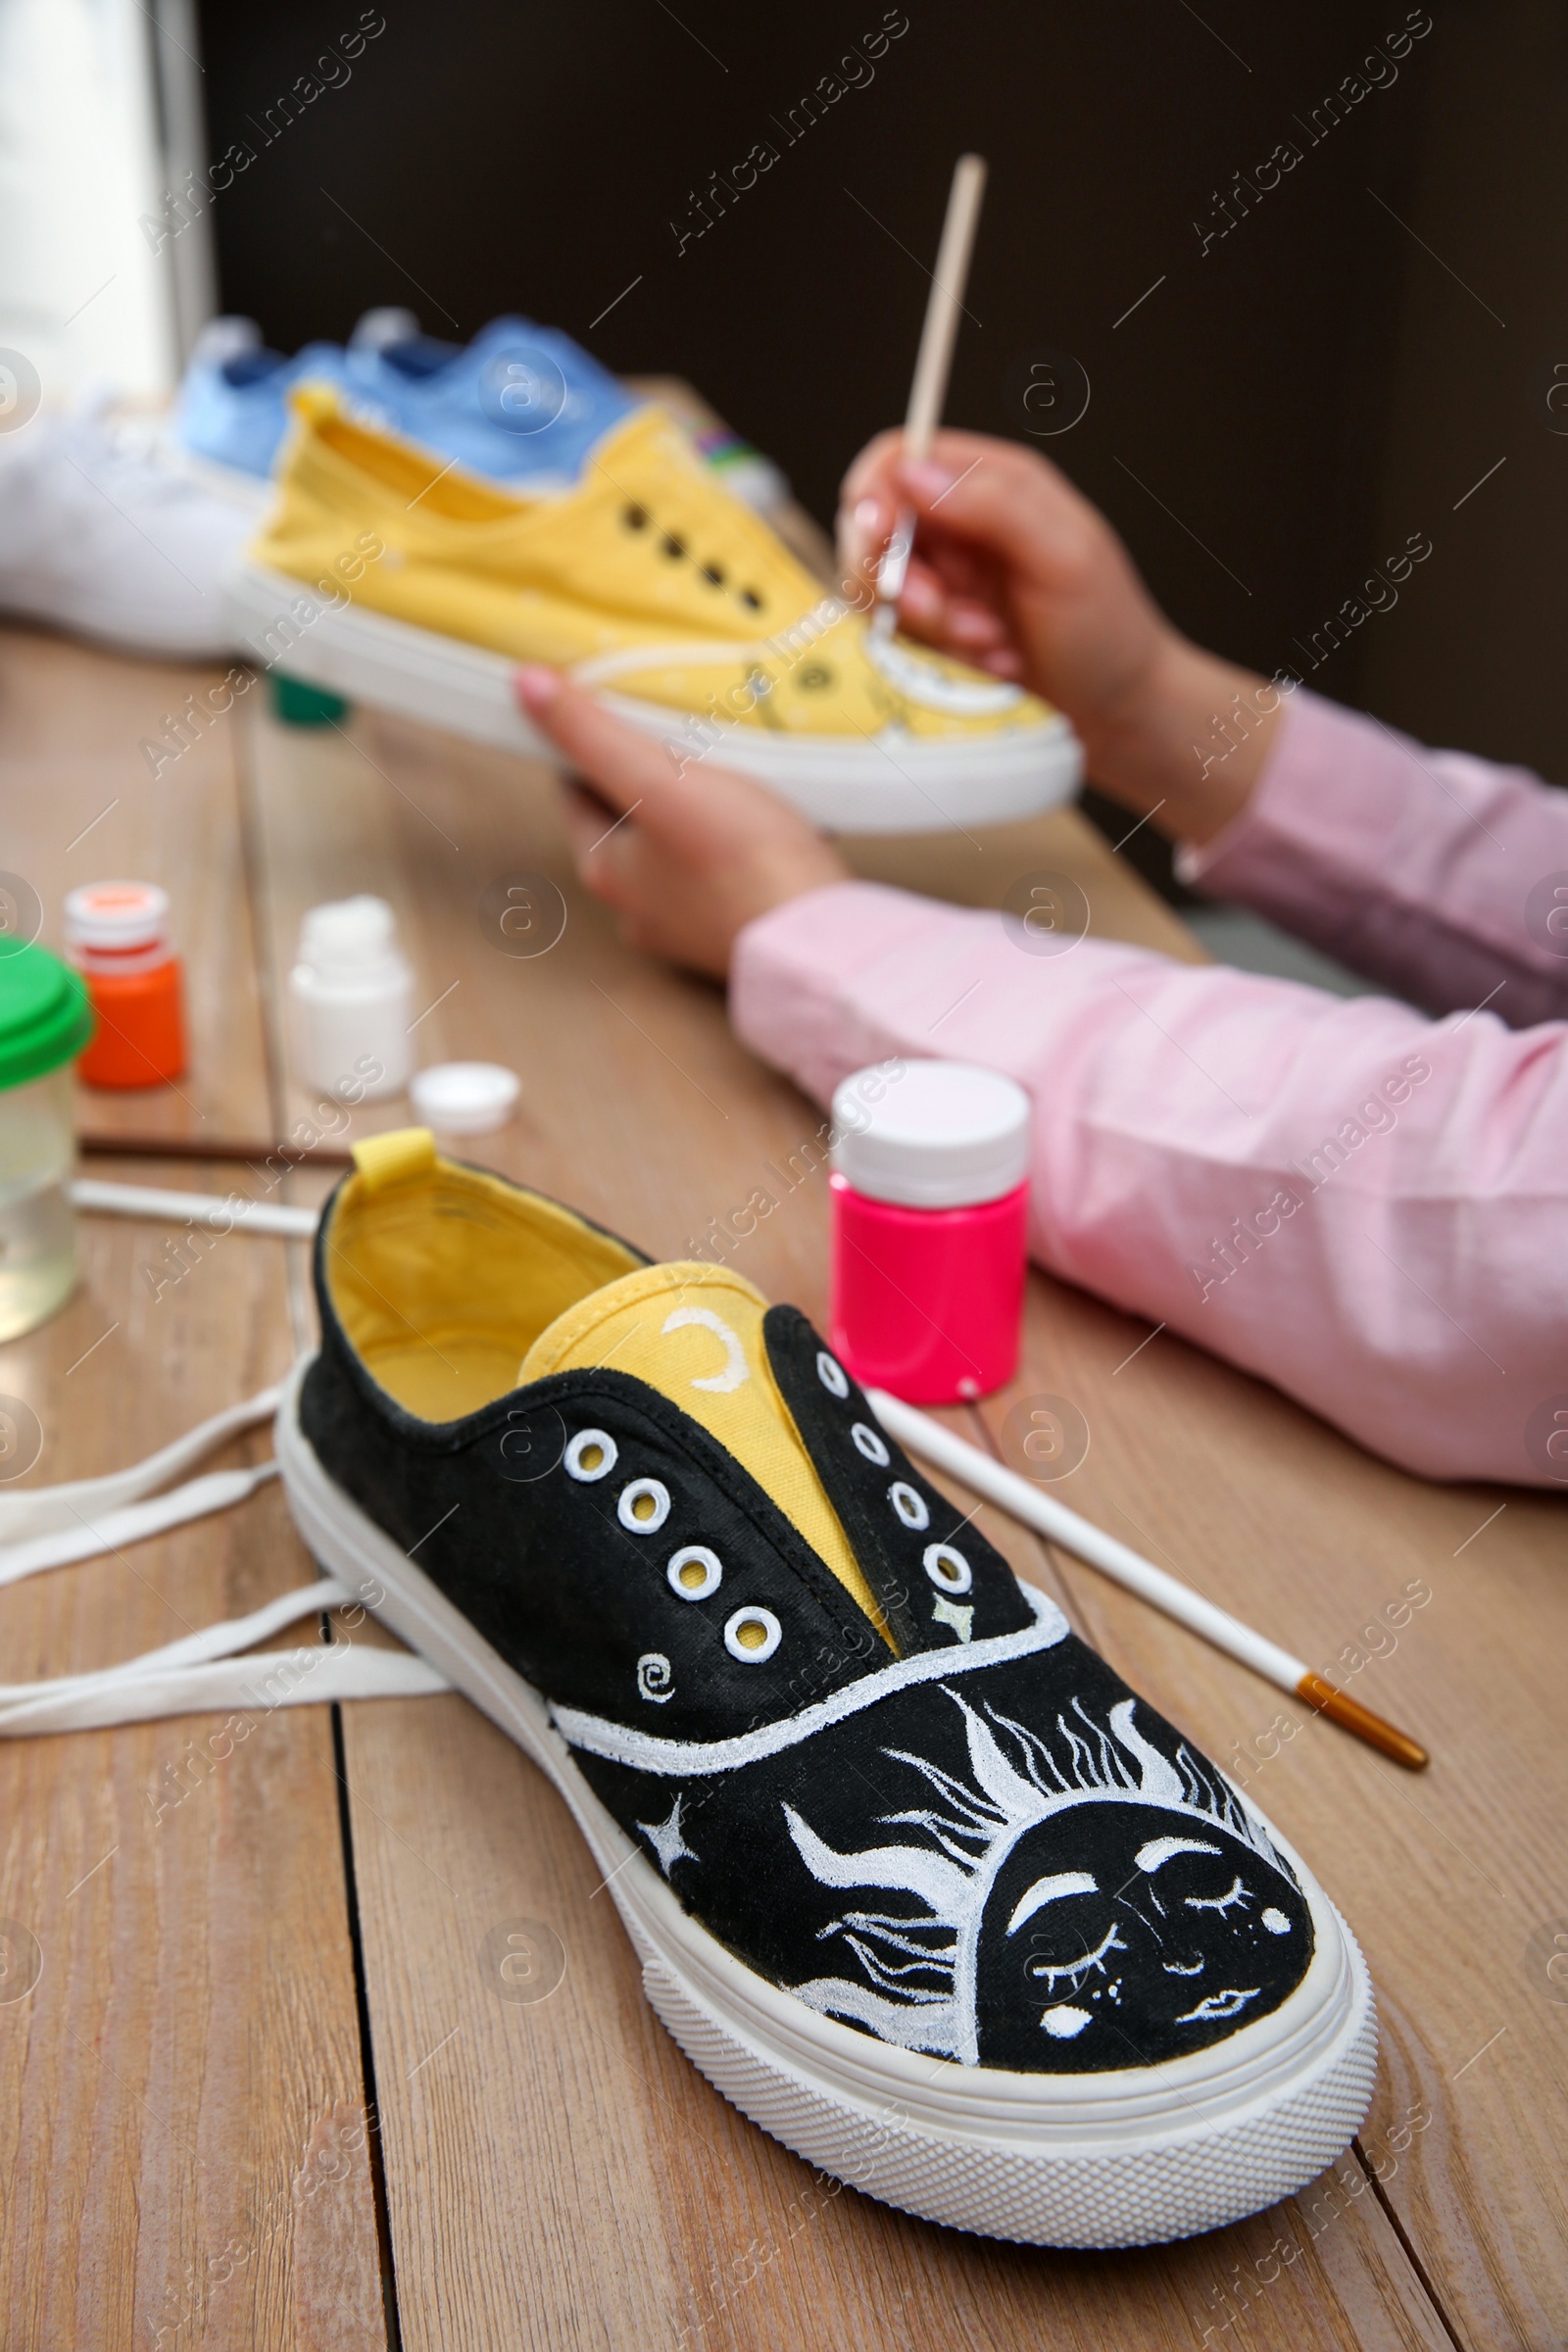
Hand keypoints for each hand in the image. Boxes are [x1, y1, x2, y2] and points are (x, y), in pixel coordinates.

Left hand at [515, 668, 849, 977]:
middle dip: (646, 775)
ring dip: (691, 810)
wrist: (820, 941)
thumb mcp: (659, 782)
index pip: (576, 790)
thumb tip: (526, 686)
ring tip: (722, 769)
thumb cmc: (743, 863)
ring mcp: (687, 924)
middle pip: (627, 820)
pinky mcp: (735, 928)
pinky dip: (728, 843)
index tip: (610, 705)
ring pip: (673, 848)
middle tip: (676, 730)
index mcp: (606, 870)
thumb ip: (593, 735)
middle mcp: (637, 906)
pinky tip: (756, 823)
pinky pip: (719, 872)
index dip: (588, 742)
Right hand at [837, 429, 1283, 844]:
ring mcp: (947, 579)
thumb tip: (913, 473)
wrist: (1119, 711)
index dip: (875, 494)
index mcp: (994, 482)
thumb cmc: (1108, 631)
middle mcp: (963, 524)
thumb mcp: (1064, 555)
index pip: (900, 458)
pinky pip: (900, 635)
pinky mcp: (938, 629)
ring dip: (930, 623)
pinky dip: (940, 653)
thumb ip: (993, 504)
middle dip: (902, 576)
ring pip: (883, 587)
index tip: (881, 538)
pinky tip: (992, 662)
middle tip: (942, 611)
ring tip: (990, 641)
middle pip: (876, 527)